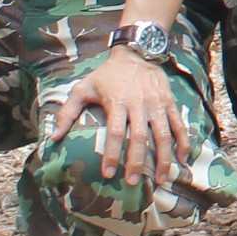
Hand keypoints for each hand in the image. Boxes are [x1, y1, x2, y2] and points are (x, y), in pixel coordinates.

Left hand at [48, 49, 180, 185]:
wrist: (137, 53)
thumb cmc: (107, 74)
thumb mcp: (84, 87)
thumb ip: (68, 112)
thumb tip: (53, 138)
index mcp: (118, 102)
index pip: (115, 133)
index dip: (112, 154)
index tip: (109, 174)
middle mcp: (139, 104)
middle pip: (140, 137)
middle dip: (137, 162)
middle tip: (134, 182)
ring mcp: (157, 104)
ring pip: (162, 134)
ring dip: (163, 158)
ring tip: (161, 179)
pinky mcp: (170, 103)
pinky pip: (179, 125)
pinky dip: (182, 143)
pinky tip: (182, 160)